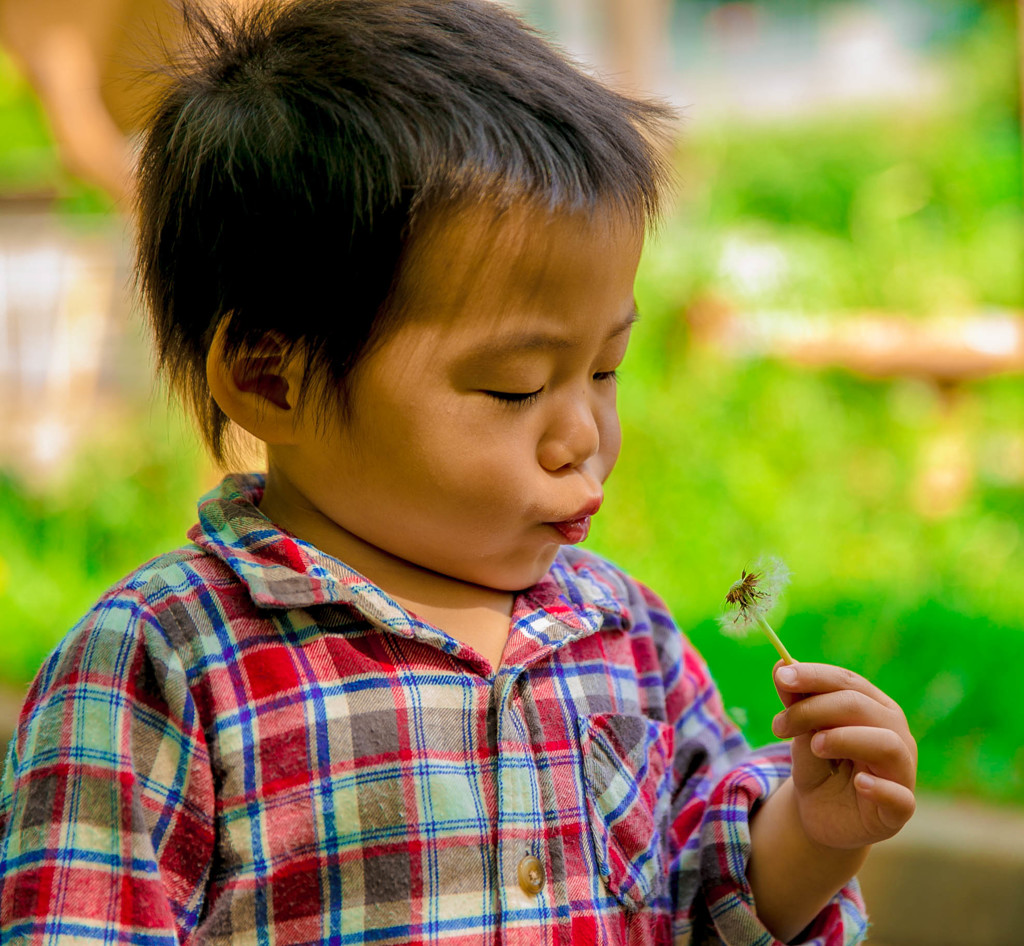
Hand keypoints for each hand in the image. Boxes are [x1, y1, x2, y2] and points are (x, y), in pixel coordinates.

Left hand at [771, 661, 916, 850]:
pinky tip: (860, 783)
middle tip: (779, 725)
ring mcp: (902, 772)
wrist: (820, 815)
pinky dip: (880, 788)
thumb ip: (795, 702)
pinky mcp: (899, 810)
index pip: (848, 682)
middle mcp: (895, 734)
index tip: (782, 677)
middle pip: (860, 706)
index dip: (814, 676)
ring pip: (886, 743)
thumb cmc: (818, 765)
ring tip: (815, 745)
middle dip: (815, 709)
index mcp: (874, 707)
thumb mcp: (802, 733)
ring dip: (845, 738)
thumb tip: (781, 664)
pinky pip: (900, 797)